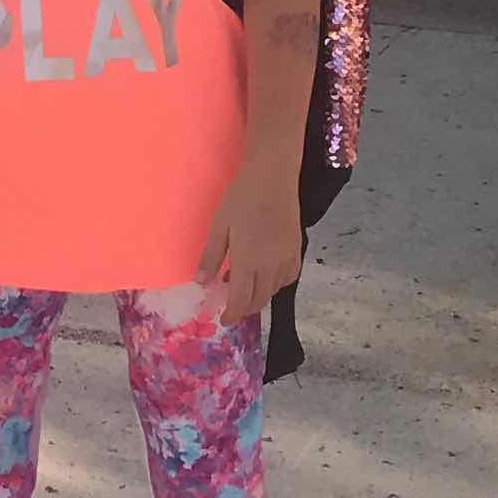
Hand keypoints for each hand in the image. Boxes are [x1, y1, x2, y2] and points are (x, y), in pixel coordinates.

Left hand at [202, 175, 302, 324]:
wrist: (273, 177)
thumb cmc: (240, 198)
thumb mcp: (219, 227)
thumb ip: (211, 257)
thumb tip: (201, 282)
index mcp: (248, 262)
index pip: (241, 301)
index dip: (232, 314)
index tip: (223, 319)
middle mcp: (270, 266)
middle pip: (259, 299)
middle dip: (244, 308)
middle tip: (231, 306)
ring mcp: (287, 259)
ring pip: (274, 290)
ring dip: (259, 295)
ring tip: (243, 286)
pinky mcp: (297, 250)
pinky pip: (288, 277)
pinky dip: (276, 284)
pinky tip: (265, 274)